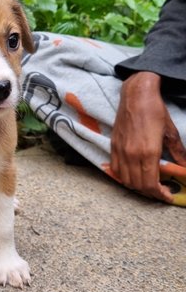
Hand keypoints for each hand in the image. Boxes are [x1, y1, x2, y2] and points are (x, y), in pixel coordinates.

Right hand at [111, 71, 185, 201]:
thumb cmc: (155, 111)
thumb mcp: (171, 132)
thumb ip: (177, 153)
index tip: (168, 196)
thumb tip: (185, 168)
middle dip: (150, 192)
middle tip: (161, 191)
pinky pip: (116, 169)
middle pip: (138, 185)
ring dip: (137, 186)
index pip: (151, 183)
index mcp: (148, 152)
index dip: (160, 194)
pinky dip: (124, 177)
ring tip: (148, 184)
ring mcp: (120, 151)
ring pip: (125, 180)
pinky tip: (133, 174)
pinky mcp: (113, 146)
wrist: (136, 95)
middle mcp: (131, 155)